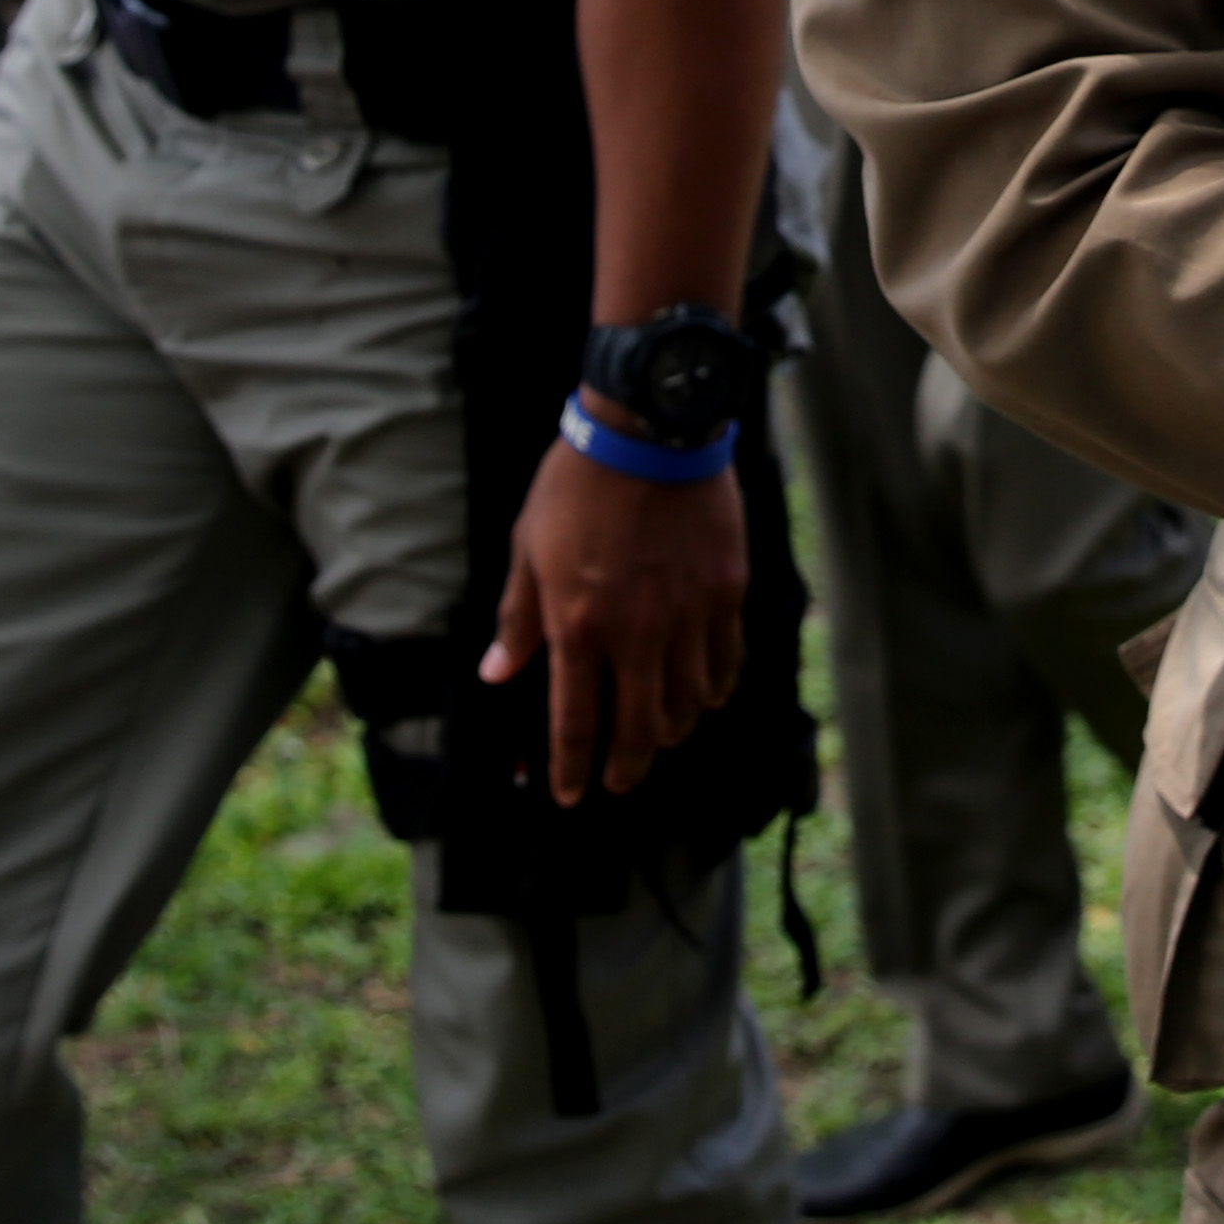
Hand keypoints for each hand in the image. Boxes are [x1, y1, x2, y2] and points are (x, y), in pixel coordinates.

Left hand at [485, 428, 750, 801]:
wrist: (648, 430)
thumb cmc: (577, 484)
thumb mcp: (528, 547)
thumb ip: (518, 618)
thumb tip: (498, 673)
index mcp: (578, 624)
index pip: (575, 722)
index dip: (571, 767)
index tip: (569, 793)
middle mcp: (636, 633)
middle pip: (639, 730)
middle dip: (627, 768)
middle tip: (620, 782)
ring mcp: (687, 616)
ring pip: (688, 705)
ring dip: (670, 730)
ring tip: (658, 734)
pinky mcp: (725, 593)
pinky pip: (725, 663)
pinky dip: (714, 689)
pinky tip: (705, 694)